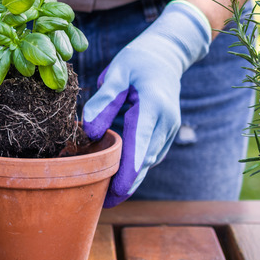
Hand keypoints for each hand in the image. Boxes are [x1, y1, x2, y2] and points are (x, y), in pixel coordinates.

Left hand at [82, 0, 211, 206]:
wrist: (167, 55)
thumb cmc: (139, 60)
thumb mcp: (118, 72)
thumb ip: (104, 100)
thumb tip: (90, 132)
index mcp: (153, 104)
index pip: (141, 140)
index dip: (129, 167)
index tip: (117, 188)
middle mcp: (166, 121)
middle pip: (145, 159)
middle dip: (126, 183)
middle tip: (103, 204)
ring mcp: (169, 129)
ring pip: (149, 162)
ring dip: (131, 181)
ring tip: (107, 199)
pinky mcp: (166, 134)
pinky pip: (150, 156)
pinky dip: (137, 171)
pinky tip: (120, 182)